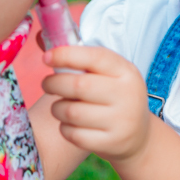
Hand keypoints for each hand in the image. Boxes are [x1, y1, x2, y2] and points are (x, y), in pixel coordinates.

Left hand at [41, 45, 152, 163]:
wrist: (139, 136)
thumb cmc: (112, 96)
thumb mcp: (106, 73)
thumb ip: (77, 57)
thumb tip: (40, 36)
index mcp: (125, 71)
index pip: (94, 57)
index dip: (66, 55)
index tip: (46, 58)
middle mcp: (127, 94)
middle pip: (78, 86)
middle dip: (53, 84)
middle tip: (46, 84)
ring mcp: (121, 121)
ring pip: (72, 112)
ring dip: (57, 108)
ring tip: (60, 106)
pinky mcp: (111, 143)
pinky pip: (73, 134)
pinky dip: (64, 128)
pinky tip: (69, 124)